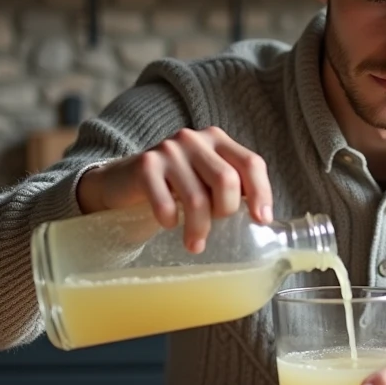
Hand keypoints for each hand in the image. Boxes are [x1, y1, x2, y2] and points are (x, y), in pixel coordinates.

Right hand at [76, 126, 272, 251]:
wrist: (122, 183)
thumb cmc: (174, 187)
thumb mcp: (205, 181)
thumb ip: (231, 189)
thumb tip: (263, 220)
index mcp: (218, 140)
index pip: (251, 163)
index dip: (262, 193)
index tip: (261, 221)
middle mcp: (195, 139)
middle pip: (227, 180)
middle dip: (225, 213)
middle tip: (216, 230)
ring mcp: (169, 150)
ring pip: (197, 197)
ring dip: (198, 228)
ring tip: (195, 245)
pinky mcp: (145, 166)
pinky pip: (165, 202)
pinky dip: (169, 220)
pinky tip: (167, 225)